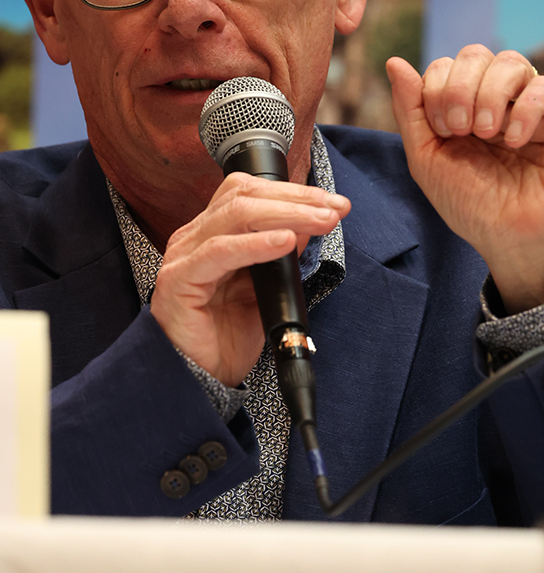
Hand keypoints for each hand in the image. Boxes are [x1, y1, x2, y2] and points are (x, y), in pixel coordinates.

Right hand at [150, 173, 349, 385]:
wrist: (202, 380)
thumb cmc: (227, 337)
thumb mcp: (267, 289)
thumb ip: (284, 255)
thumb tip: (312, 223)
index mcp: (212, 234)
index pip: (251, 193)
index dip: (294, 192)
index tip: (334, 204)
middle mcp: (194, 238)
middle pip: (245, 196)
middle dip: (296, 199)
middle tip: (334, 209)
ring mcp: (184, 256)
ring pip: (235, 215)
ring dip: (287, 214)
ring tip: (321, 221)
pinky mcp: (179, 281)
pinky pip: (219, 252)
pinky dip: (255, 243)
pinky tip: (285, 241)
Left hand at [386, 46, 543, 313]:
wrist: (516, 241)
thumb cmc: (473, 206)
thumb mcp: (427, 159)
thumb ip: (410, 110)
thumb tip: (394, 62)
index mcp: (464, 106)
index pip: (445, 65)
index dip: (437, 89)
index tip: (444, 132)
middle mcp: (499, 100)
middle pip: (476, 54)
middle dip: (460, 89)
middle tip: (462, 130)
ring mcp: (533, 106)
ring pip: (511, 62)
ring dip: (490, 95)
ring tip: (488, 134)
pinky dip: (525, 110)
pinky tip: (516, 141)